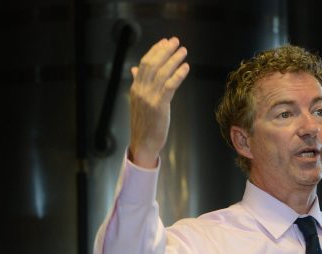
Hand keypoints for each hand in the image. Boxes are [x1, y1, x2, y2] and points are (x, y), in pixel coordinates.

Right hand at [129, 37, 189, 167]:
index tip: (165, 42)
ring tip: (183, 51)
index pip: (144, 63)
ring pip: (162, 72)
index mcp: (135, 88)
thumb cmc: (144, 123)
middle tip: (176, 41)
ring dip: (174, 59)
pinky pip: (170, 85)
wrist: (143, 143)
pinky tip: (186, 67)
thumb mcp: (139, 101)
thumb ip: (138, 83)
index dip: (155, 50)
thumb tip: (135, 69)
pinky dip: (178, 74)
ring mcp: (149, 97)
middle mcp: (141, 90)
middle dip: (165, 51)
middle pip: (153, 64)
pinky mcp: (159, 105)